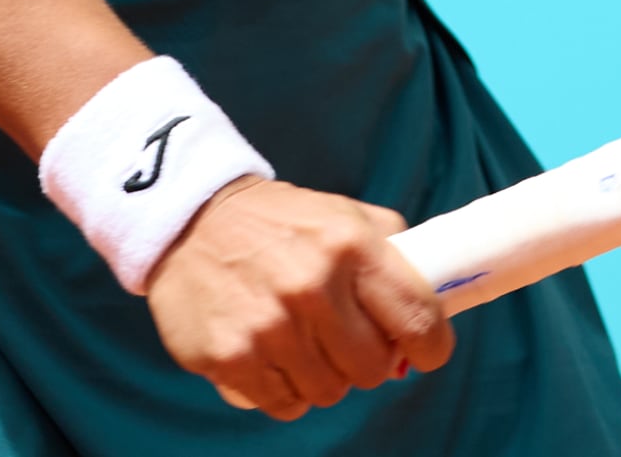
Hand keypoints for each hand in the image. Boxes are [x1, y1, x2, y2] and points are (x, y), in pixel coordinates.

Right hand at [143, 178, 453, 419]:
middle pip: (374, 370)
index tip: (420, 349)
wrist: (188, 217)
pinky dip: (281, 387)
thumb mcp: (344, 215)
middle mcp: (312, 287)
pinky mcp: (231, 357)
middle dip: (364, 359)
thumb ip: (394, 256)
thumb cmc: (279, 222)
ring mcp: (270, 327)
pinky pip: (284, 405)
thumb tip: (432, 314)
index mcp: (350, 247)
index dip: (429, 346)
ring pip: (329, 392)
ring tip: (297, 338)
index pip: (420, 322)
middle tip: (340, 337)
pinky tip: (267, 351)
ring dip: (320, 374)